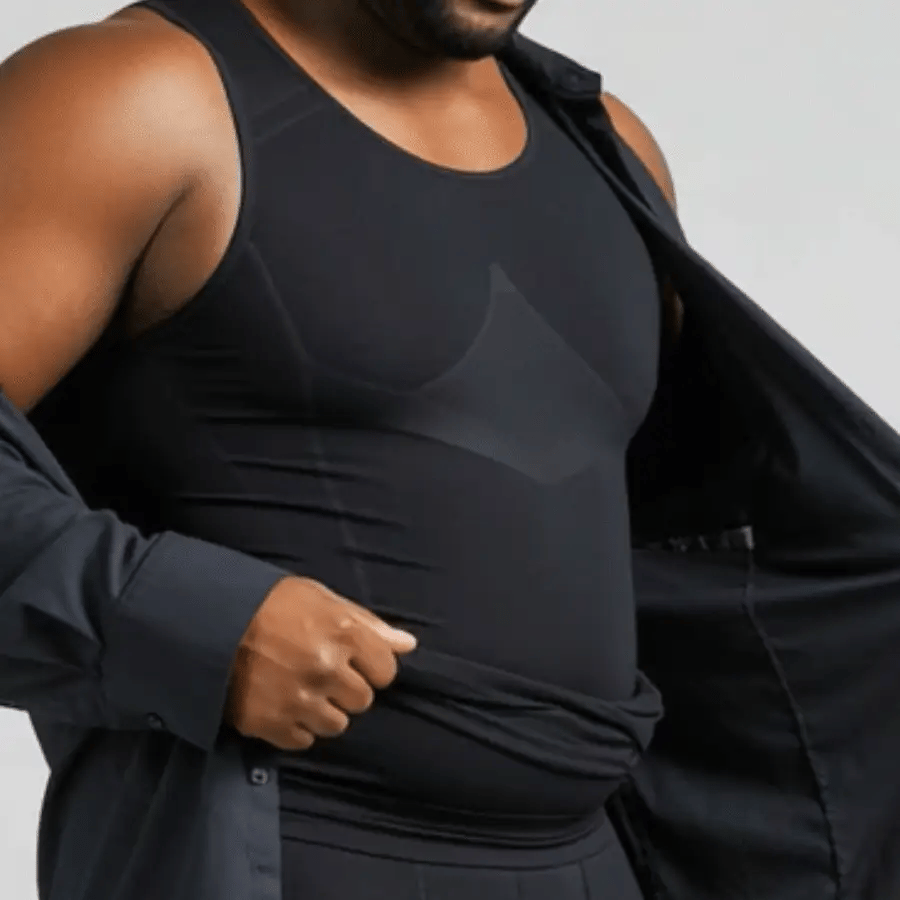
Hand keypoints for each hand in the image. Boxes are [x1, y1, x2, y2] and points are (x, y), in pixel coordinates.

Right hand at [224, 576, 416, 750]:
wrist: (210, 621)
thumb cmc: (272, 602)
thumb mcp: (322, 599)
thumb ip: (368, 624)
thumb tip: (408, 645)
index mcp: (344, 634)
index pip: (385, 671)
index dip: (372, 666)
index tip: (354, 660)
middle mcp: (327, 670)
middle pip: (362, 701)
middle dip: (347, 688)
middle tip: (324, 673)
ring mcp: (299, 700)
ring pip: (336, 725)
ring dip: (324, 710)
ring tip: (302, 689)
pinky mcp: (270, 723)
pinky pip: (303, 740)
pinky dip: (296, 726)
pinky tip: (284, 704)